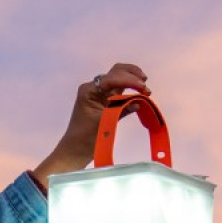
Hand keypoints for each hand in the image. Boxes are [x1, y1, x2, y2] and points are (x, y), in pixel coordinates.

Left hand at [31, 63, 149, 189]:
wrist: (76, 150)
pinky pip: (120, 90)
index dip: (129, 81)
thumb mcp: (102, 123)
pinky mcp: (106, 101)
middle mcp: (94, 88)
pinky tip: (140, 94)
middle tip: (146, 88)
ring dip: (133, 81)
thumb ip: (120, 110)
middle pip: (117, 72)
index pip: (112, 78)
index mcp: (89, 90)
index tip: (144, 88)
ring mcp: (100, 94)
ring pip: (119, 78)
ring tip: (145, 89)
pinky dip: (130, 91)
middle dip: (133, 76)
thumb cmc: (84, 138)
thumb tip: (139, 102)